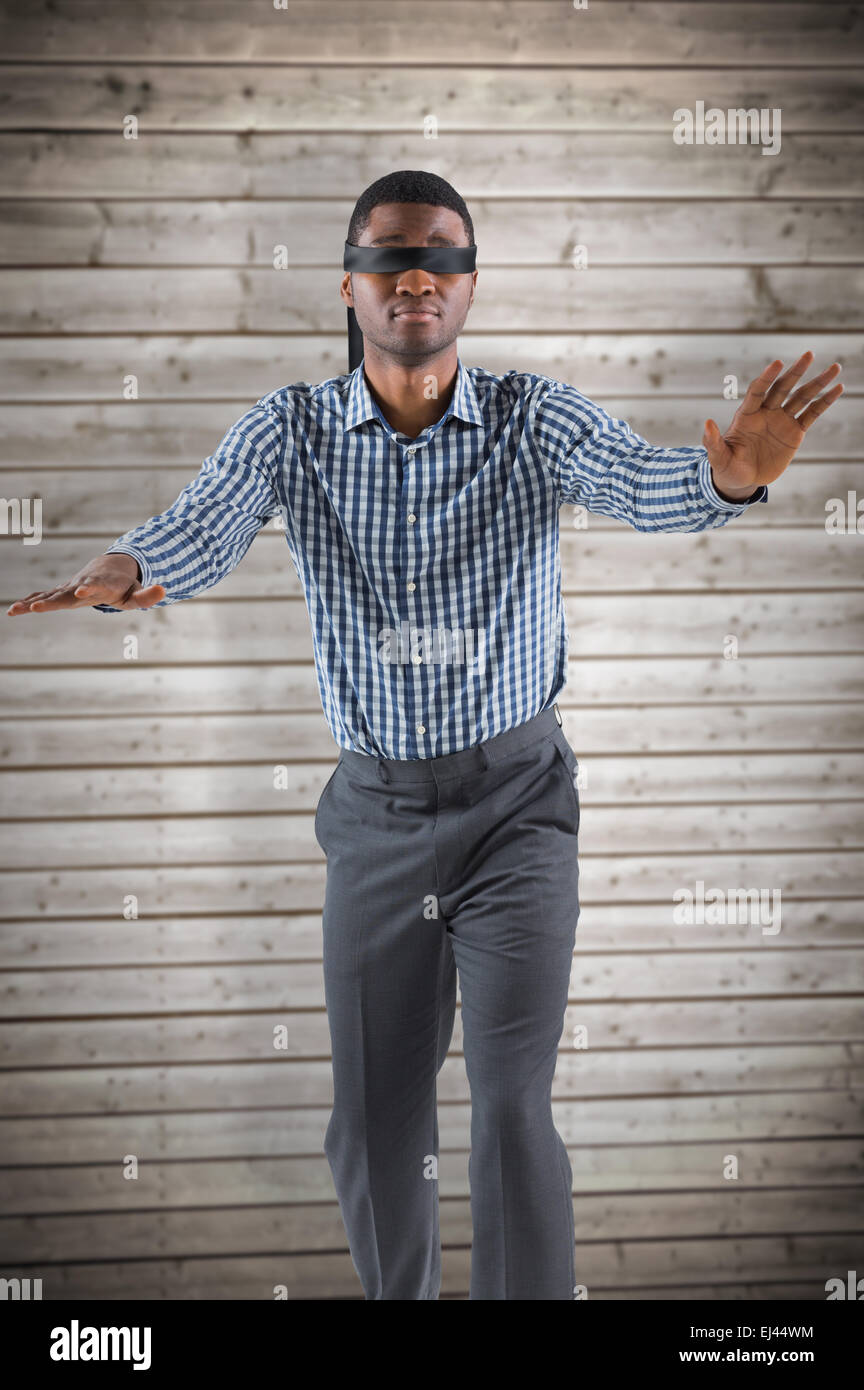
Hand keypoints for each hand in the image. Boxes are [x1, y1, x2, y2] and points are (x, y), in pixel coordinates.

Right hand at [6, 554, 165, 614]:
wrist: (109, 568)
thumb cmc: (124, 585)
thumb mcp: (137, 593)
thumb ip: (148, 595)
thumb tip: (163, 590)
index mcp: (100, 585)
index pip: (94, 588)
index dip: (88, 590)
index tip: (80, 593)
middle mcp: (81, 585)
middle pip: (65, 595)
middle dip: (51, 602)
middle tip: (37, 608)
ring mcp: (69, 589)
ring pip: (49, 596)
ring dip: (32, 603)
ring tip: (15, 611)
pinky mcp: (62, 592)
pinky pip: (44, 597)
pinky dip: (30, 602)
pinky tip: (14, 610)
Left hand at [702, 351, 843, 498]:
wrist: (742, 480)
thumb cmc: (727, 468)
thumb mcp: (718, 458)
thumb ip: (713, 442)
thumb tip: (707, 423)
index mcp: (746, 415)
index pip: (757, 391)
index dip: (766, 378)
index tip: (777, 363)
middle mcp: (766, 412)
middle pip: (782, 388)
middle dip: (795, 372)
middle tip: (809, 355)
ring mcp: (781, 420)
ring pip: (801, 397)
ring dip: (817, 383)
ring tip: (835, 367)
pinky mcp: (795, 432)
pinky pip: (812, 414)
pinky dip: (825, 402)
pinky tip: (838, 388)